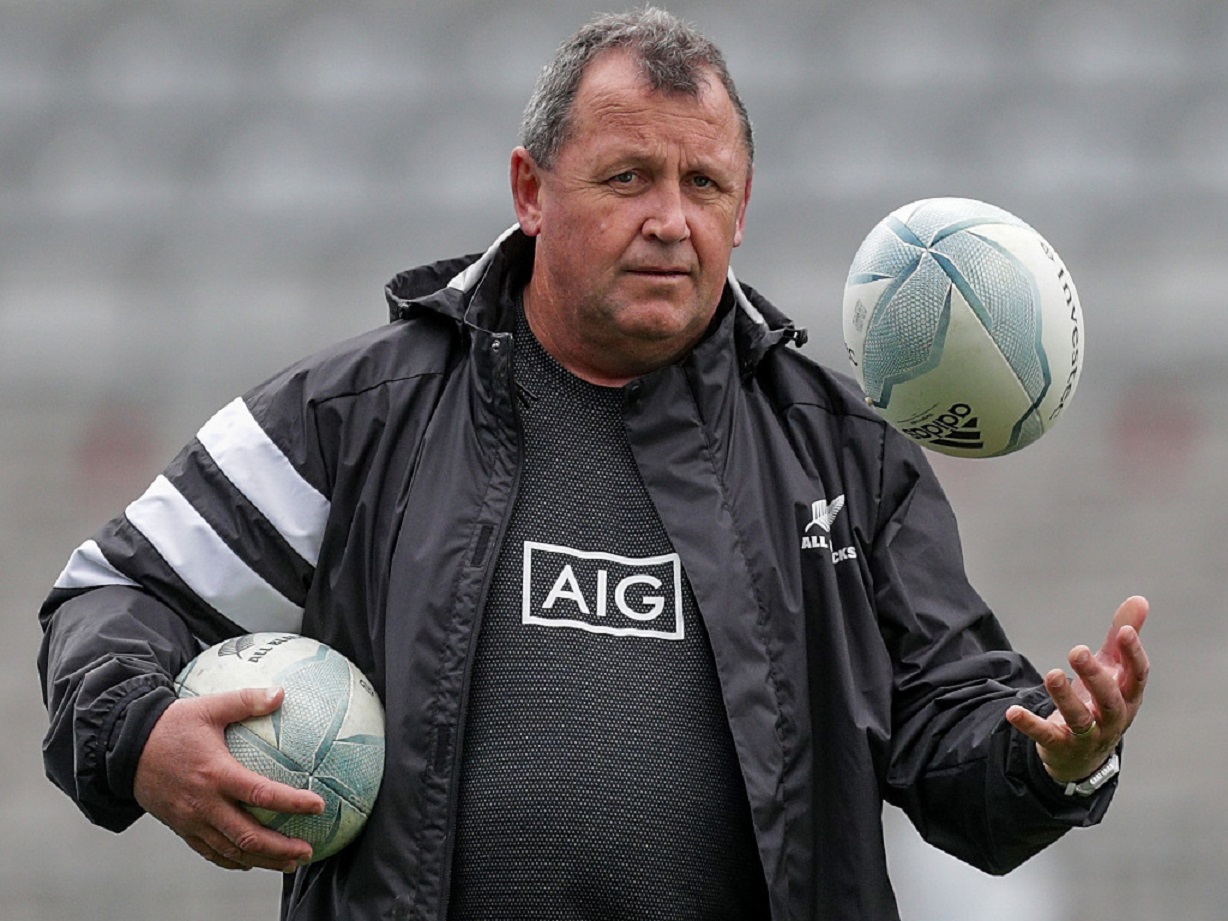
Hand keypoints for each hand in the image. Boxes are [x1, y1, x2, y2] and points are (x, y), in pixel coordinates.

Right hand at [134, 686, 325, 871]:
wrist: (124, 749)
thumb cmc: (171, 725)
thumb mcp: (209, 706)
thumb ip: (246, 700)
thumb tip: (281, 692)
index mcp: (216, 774)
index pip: (261, 794)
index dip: (292, 803)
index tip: (319, 806)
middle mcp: (204, 804)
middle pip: (248, 837)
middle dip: (281, 848)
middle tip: (308, 851)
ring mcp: (191, 821)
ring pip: (231, 851)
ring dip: (263, 861)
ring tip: (290, 863)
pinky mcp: (181, 828)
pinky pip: (210, 852)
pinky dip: (234, 861)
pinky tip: (253, 862)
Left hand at [1005, 595, 1149, 783]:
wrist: (1084, 756)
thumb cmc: (1102, 702)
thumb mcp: (1113, 670)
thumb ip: (1121, 638)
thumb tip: (1140, 599)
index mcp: (1128, 697)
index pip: (1137, 676)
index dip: (1133, 655)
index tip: (1124, 632)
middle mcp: (1112, 718)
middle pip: (1109, 700)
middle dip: (1095, 676)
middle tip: (1077, 651)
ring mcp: (1088, 735)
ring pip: (1080, 719)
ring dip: (1065, 698)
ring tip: (1052, 674)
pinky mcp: (1060, 745)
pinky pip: (1045, 735)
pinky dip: (1030, 724)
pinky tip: (1013, 711)